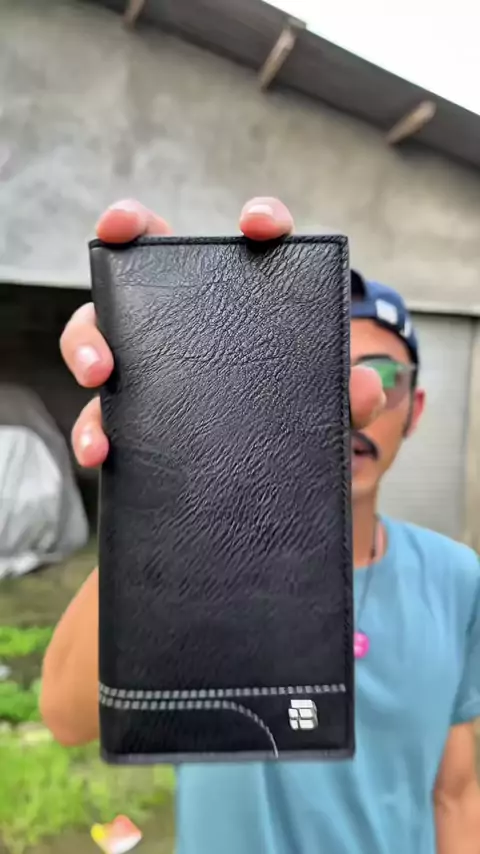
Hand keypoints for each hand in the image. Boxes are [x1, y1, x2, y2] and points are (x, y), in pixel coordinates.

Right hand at [61, 197, 384, 466]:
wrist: (258, 467)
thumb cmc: (286, 415)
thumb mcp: (319, 409)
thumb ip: (347, 399)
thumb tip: (366, 389)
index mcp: (248, 297)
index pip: (261, 237)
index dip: (263, 217)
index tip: (259, 225)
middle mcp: (189, 312)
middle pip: (148, 257)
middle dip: (126, 235)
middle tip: (118, 236)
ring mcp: (148, 358)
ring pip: (98, 330)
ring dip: (87, 342)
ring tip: (99, 373)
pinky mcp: (129, 407)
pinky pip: (99, 411)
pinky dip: (91, 429)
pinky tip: (100, 452)